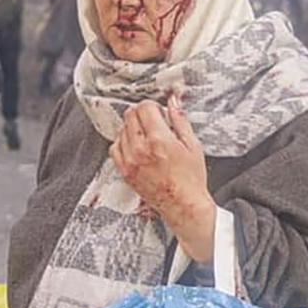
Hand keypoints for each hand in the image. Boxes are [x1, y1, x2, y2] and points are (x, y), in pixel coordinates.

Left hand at [109, 95, 216, 262]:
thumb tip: (173, 101)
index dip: (153, 106)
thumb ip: (180, 120)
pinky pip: (114, 148)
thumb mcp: (193, 145)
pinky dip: (123, 143)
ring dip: (133, 128)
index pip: (144, 107)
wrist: (183, 205)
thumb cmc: (191, 179)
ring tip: (147, 137)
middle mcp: (141, 149)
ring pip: (121, 130)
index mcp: (159, 140)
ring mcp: (130, 161)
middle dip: (142, 114)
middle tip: (154, 122)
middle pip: (130, 115)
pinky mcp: (124, 171)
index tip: (159, 112)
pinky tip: (136, 146)